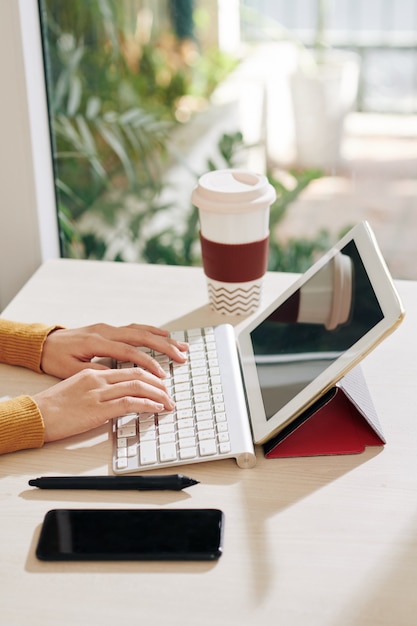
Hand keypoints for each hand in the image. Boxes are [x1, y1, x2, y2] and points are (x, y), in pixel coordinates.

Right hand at [34, 366, 175, 442]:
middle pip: (138, 374)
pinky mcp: (98, 409)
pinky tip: (156, 408)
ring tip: (168, 402)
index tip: (160, 382)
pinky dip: (147, 405)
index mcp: (94, 372)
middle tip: (170, 392)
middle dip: (159, 383)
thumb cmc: (53, 406)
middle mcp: (98, 379)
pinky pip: (129, 403)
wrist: (36, 415)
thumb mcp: (77, 389)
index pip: (129, 368)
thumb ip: (96, 387)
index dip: (150, 374)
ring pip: (137, 386)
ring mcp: (99, 393)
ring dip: (158, 394)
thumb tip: (115, 394)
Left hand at [40, 323, 187, 379]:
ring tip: (181, 346)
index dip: (148, 362)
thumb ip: (96, 372)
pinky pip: (134, 328)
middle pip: (141, 337)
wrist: (43, 342)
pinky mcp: (108, 328)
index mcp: (97, 341)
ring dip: (162, 338)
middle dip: (164, 347)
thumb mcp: (71, 370)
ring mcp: (108, 327)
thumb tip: (118, 377)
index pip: (129, 352)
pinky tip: (163, 336)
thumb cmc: (55, 358)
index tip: (162, 374)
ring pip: (141, 330)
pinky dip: (151, 332)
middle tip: (182, 357)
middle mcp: (105, 330)